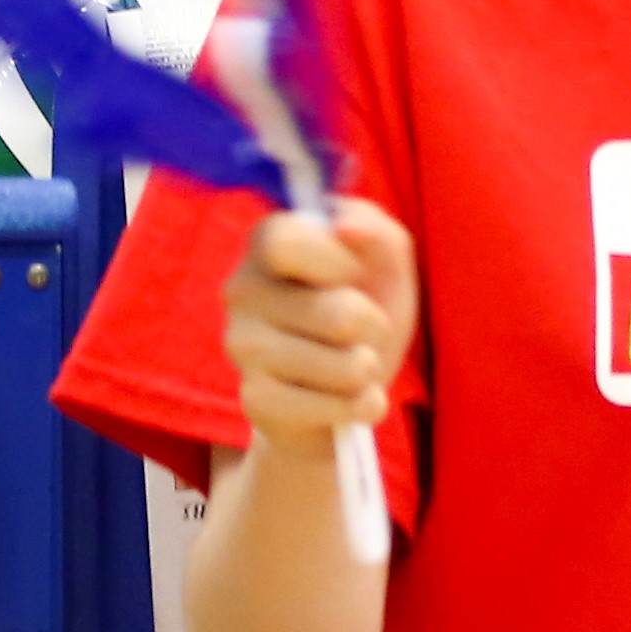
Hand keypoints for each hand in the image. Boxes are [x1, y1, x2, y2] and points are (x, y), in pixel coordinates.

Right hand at [225, 198, 416, 453]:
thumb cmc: (368, 305)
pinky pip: (334, 405)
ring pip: (344, 365)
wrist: (349, 383)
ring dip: (368, 367)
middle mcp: (242, 290)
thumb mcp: (388, 262)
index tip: (354, 272)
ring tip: (354, 363)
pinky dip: (360, 404)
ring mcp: (242, 347)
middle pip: (339, 315)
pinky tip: (347, 398)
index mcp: (268, 241)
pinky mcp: (255, 400)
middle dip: (374, 325)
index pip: (285, 244)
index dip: (338, 263)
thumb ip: (377, 232)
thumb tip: (345, 226)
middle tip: (364, 327)